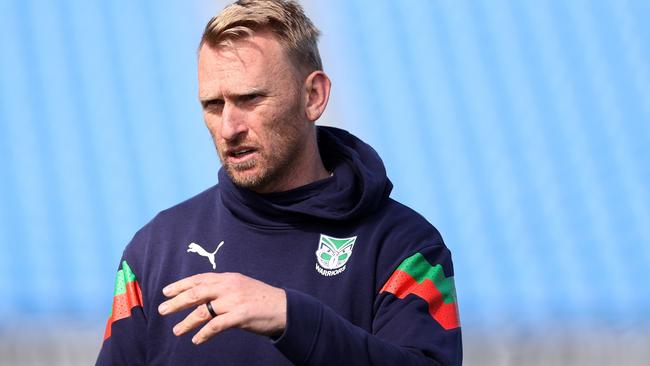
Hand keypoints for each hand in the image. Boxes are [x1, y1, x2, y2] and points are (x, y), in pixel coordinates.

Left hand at [158, 272, 286, 344]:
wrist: (284, 308)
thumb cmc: (260, 299)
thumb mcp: (241, 286)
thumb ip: (222, 288)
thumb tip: (200, 294)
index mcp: (228, 278)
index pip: (199, 279)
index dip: (180, 285)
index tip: (165, 291)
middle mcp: (229, 287)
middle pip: (196, 293)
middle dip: (176, 302)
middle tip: (162, 310)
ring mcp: (234, 301)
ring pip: (203, 311)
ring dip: (186, 322)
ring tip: (176, 330)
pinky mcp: (240, 316)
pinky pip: (216, 325)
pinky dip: (204, 333)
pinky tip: (197, 340)